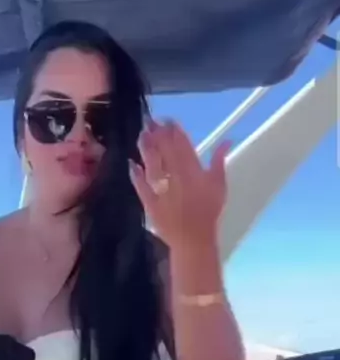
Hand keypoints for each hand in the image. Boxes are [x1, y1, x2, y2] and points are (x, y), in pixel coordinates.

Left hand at [129, 119, 229, 249]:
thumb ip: (219, 161)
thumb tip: (227, 140)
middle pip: (163, 150)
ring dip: (146, 148)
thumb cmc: (209, 211)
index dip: (173, 130)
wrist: (193, 239)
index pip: (181, 144)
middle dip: (156, 133)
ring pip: (151, 163)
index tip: (168, 120)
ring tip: (142, 135)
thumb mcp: (219, 185)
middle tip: (150, 121)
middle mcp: (174, 175)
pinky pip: (141, 186)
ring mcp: (160, 189)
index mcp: (192, 170)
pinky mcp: (149, 201)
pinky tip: (132, 164)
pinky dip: (136, 175)